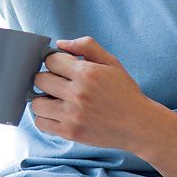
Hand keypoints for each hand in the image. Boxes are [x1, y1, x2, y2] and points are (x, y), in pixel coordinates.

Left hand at [29, 35, 157, 149]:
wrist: (139, 125)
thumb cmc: (124, 92)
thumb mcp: (112, 63)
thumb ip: (87, 46)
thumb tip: (60, 43)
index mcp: (87, 73)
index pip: (50, 60)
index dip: (56, 62)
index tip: (63, 68)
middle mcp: (77, 94)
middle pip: (40, 80)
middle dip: (48, 79)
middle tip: (60, 84)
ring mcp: (72, 115)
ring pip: (36, 103)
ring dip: (44, 100)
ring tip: (57, 100)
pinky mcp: (70, 132)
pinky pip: (40, 123)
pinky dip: (46, 118)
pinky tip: (58, 114)